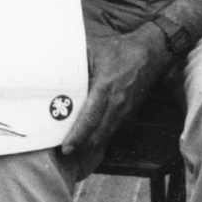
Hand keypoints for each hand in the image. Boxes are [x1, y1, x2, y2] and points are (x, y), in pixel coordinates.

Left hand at [60, 24, 171, 177]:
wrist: (150, 54)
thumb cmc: (119, 50)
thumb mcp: (93, 50)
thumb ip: (74, 61)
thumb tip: (51, 67)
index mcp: (105, 86)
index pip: (90, 117)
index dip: (78, 134)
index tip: (66, 147)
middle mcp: (117, 101)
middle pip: (98, 132)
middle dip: (82, 145)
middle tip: (65, 152)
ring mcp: (125, 109)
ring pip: (106, 134)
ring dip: (91, 143)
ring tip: (75, 148)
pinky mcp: (130, 112)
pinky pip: (113, 128)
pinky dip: (101, 135)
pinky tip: (90, 138)